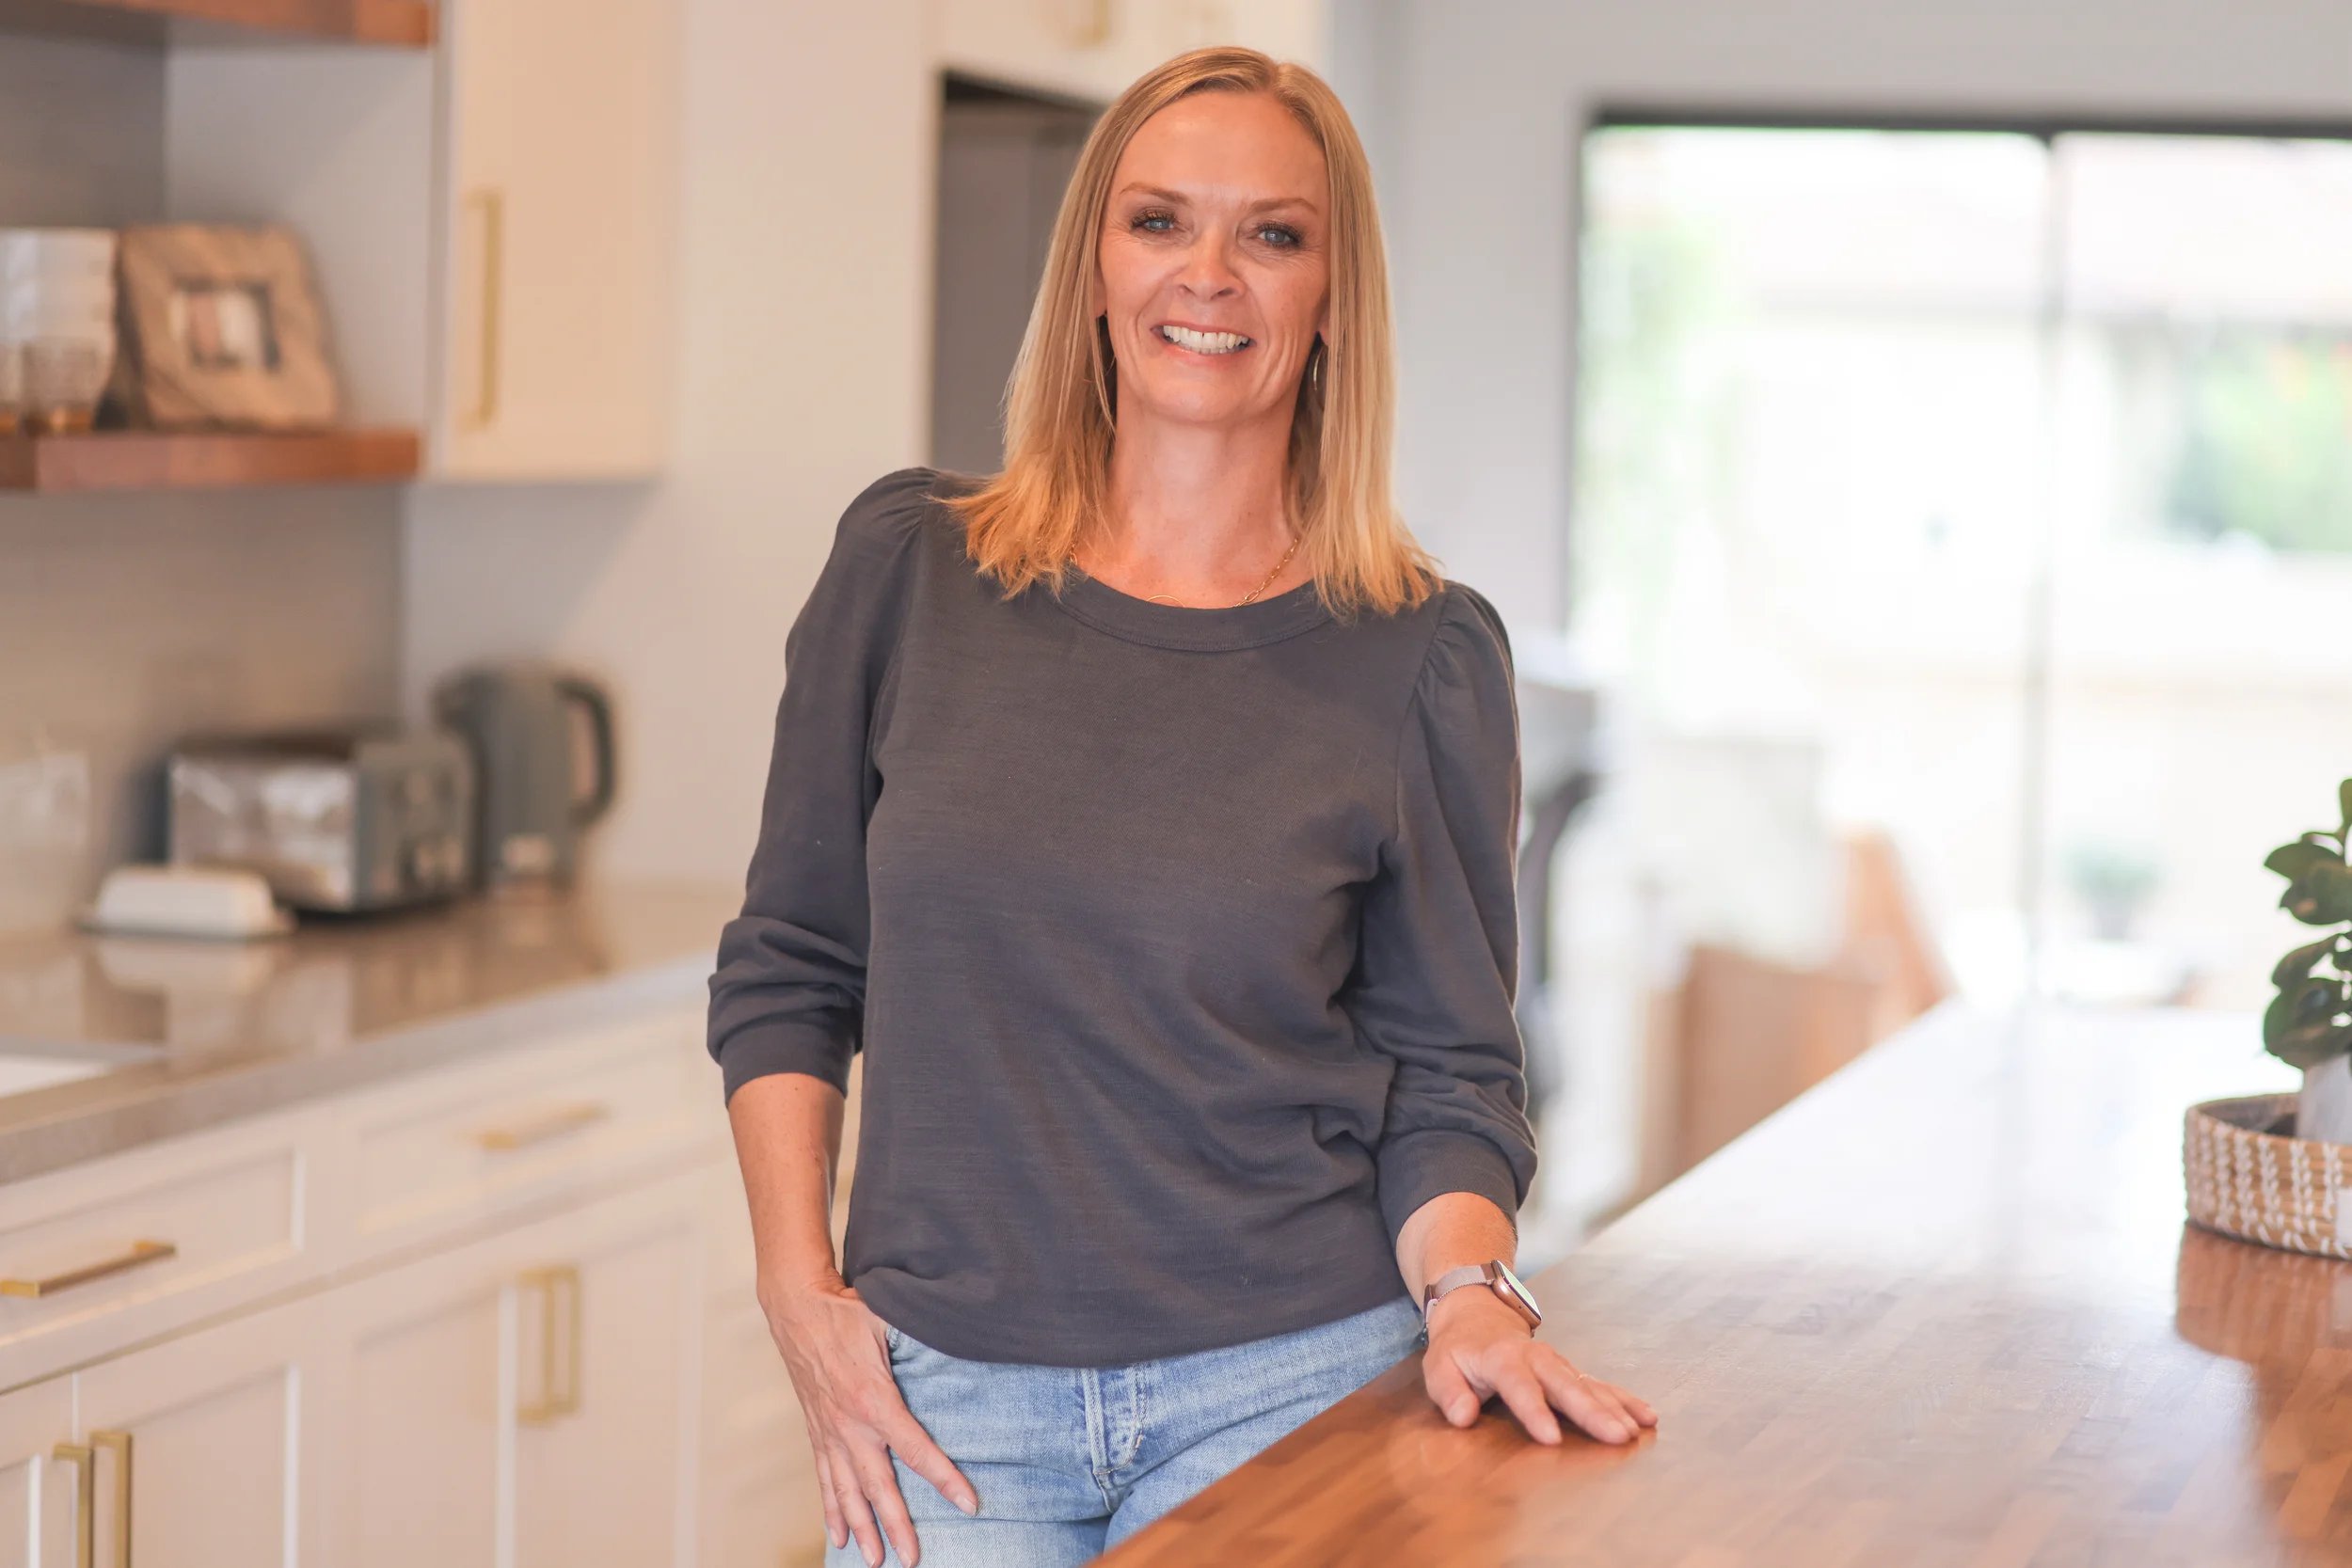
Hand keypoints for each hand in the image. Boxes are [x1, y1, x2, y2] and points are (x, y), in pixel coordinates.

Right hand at [759, 1269, 978, 1566]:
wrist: (796, 1308)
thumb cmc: (846, 1312)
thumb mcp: (890, 1320)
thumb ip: (923, 1336)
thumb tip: (962, 1331)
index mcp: (875, 1400)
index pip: (917, 1450)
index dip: (945, 1479)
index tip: (969, 1504)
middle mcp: (850, 1425)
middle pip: (879, 1487)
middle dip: (898, 1525)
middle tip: (914, 1558)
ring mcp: (830, 1433)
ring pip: (847, 1493)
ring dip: (862, 1529)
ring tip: (874, 1562)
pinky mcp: (817, 1432)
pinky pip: (824, 1479)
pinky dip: (831, 1510)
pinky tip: (838, 1536)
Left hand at [1419, 1288, 1658, 1445]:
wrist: (1478, 1313)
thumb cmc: (1459, 1349)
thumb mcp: (1439, 1366)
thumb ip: (1450, 1392)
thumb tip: (1463, 1416)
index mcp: (1501, 1358)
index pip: (1519, 1385)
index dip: (1535, 1411)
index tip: (1551, 1438)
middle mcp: (1536, 1358)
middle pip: (1566, 1385)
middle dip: (1592, 1412)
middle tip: (1616, 1436)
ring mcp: (1557, 1363)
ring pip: (1588, 1385)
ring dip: (1614, 1408)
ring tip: (1637, 1430)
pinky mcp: (1570, 1371)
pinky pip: (1599, 1385)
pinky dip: (1623, 1399)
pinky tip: (1646, 1415)